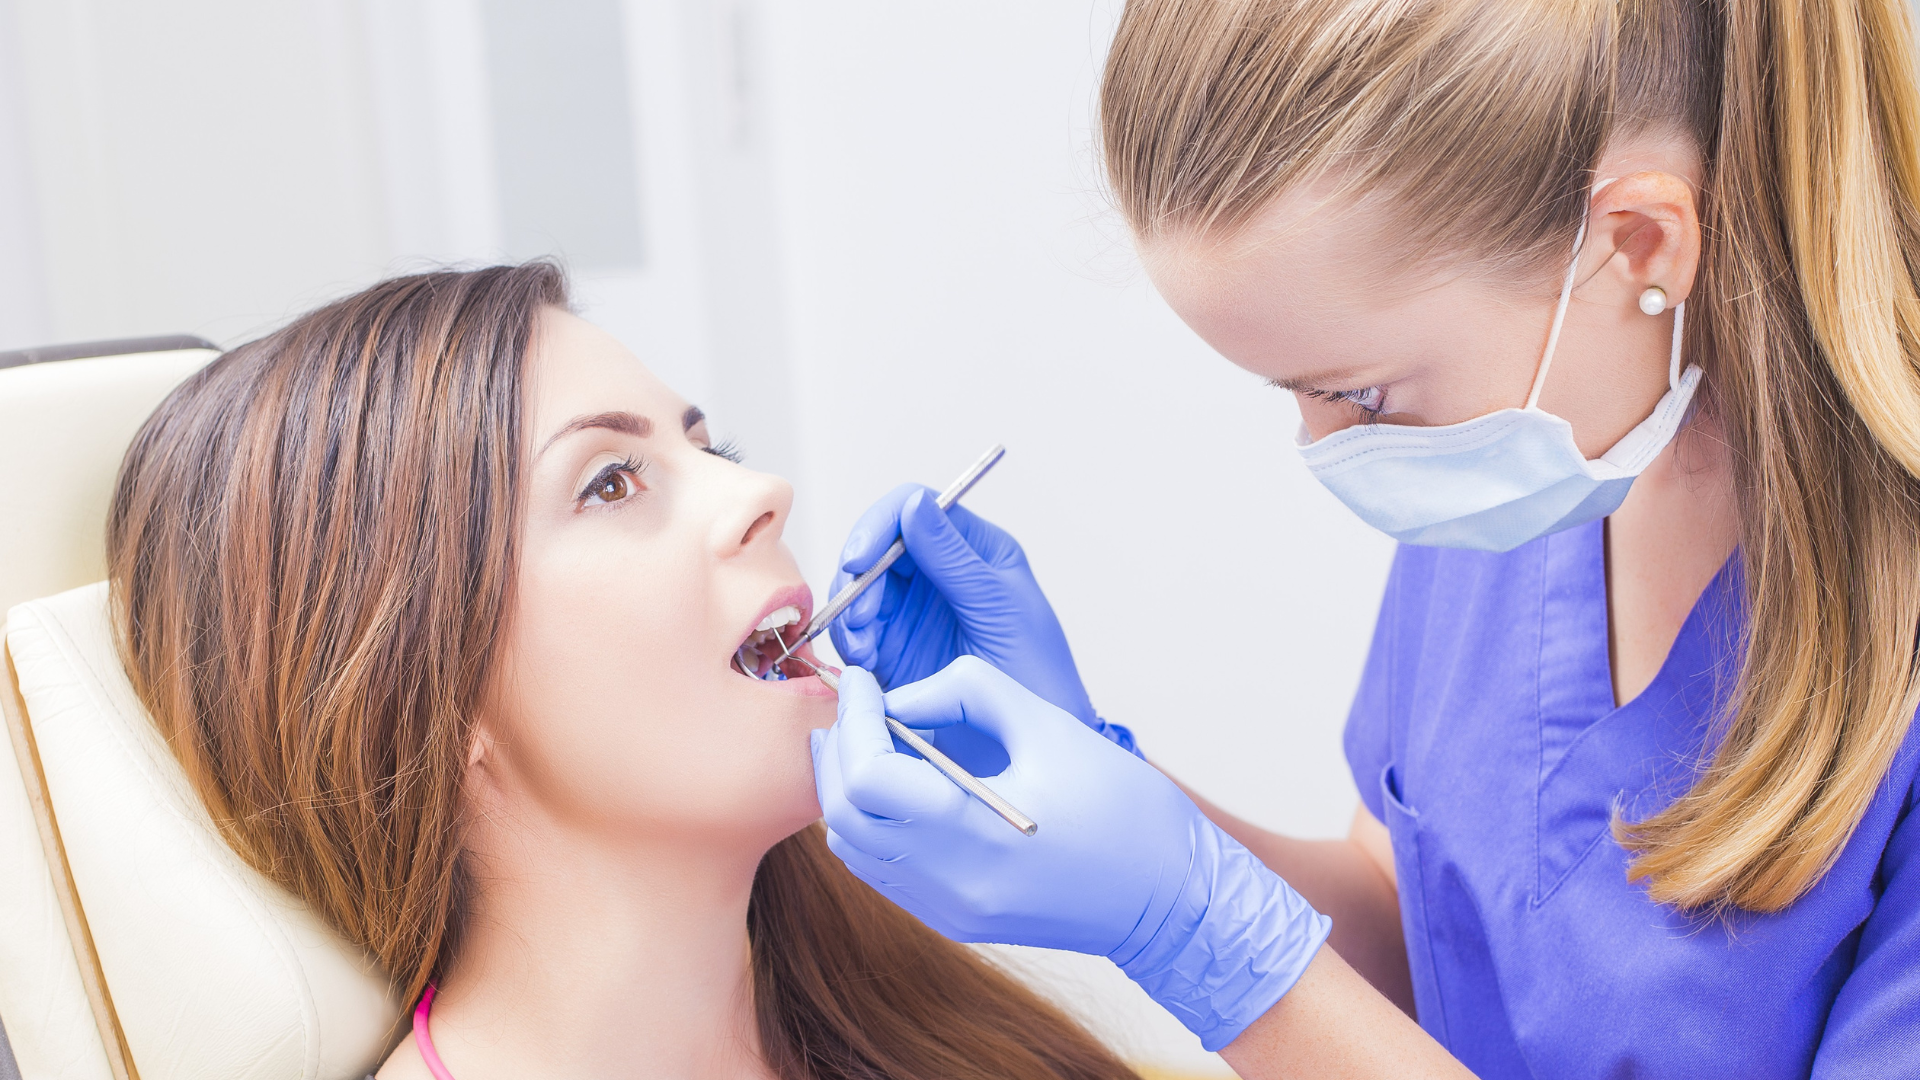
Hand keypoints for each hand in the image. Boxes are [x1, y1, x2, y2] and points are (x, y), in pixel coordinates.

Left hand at [811, 660, 1330, 1050]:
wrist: (1171, 898)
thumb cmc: (1124, 807)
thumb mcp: (1050, 724)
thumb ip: (965, 693)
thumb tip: (900, 698)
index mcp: (975, 835)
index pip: (869, 776)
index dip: (855, 718)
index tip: (863, 679)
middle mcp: (950, 885)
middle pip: (843, 815)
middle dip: (837, 749)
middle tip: (854, 703)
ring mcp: (948, 910)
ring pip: (852, 848)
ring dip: (845, 788)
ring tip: (867, 738)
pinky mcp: (954, 920)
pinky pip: (881, 870)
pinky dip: (869, 822)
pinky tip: (895, 785)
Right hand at [831, 484, 1137, 751]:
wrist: (1031, 750)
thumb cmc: (1037, 676)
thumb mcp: (1000, 609)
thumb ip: (953, 558)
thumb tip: (913, 505)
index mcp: (973, 550)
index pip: (913, 510)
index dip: (879, 526)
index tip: (860, 560)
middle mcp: (937, 574)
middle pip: (875, 549)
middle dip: (858, 579)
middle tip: (861, 618)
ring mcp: (912, 612)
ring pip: (857, 591)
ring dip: (850, 614)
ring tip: (866, 649)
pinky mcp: (893, 650)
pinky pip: (855, 634)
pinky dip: (852, 645)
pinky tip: (868, 666)